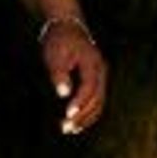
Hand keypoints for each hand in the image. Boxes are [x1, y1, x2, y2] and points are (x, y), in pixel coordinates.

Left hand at [39, 17, 109, 134]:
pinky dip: (88, 113)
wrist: (67, 27)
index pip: (89, 87)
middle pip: (97, 99)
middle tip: (65, 128)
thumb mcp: (55, 54)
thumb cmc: (59, 41)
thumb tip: (63, 93)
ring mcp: (102, 76)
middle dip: (82, 116)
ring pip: (99, 103)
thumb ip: (59, 73)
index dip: (80, 102)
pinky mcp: (97, 80)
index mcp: (93, 63)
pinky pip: (97, 100)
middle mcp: (102, 71)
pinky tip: (76, 123)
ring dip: (86, 118)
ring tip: (69, 129)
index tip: (67, 115)